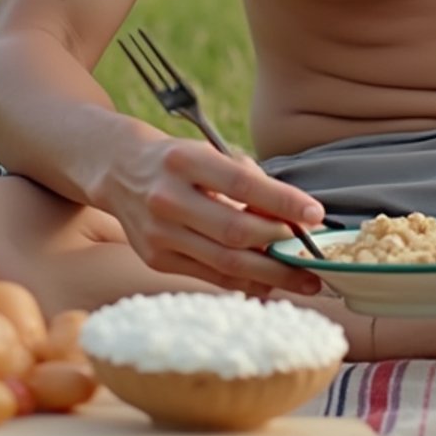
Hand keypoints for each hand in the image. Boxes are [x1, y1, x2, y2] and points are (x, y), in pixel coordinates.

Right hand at [106, 136, 326, 297]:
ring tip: (303, 279)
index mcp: (185, 160)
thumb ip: (247, 179)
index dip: (283, 201)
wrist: (119, 171)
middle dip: (280, 245)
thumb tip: (290, 215)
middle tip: (313, 255)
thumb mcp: (209, 153)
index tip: (316, 214)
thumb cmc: (179, 160)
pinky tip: (269, 282)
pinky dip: (244, 282)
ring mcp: (158, 233)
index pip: (243, 185)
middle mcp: (167, 198)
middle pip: (235, 232)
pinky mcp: (156, 259)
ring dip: (270, 274)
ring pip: (224, 262)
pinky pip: (209, 276)